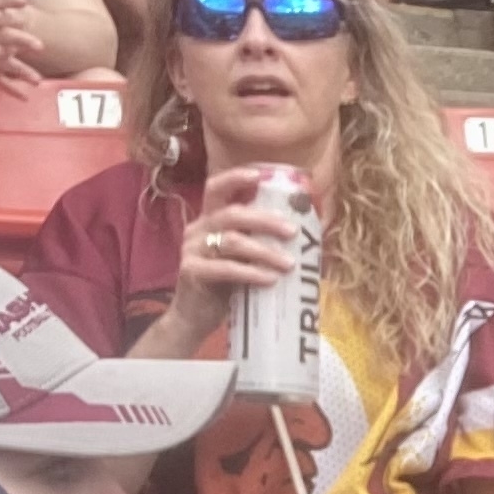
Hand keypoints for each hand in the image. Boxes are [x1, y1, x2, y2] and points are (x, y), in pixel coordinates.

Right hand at [179, 167, 311, 301]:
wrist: (194, 318)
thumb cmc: (224, 285)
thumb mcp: (242, 259)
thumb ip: (258, 243)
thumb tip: (302, 236)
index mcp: (209, 220)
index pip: (216, 188)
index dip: (235, 178)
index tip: (260, 175)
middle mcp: (197, 229)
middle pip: (232, 214)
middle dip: (265, 220)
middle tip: (292, 231)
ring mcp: (192, 249)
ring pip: (232, 241)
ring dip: (265, 251)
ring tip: (289, 263)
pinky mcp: (191, 272)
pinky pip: (225, 268)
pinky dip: (251, 273)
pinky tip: (270, 279)